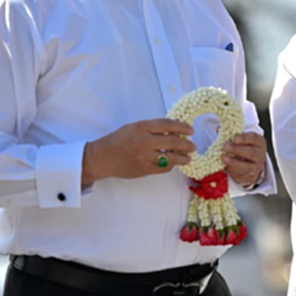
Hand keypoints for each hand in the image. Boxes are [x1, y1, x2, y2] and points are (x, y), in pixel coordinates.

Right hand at [81, 119, 195, 183]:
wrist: (102, 158)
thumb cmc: (119, 140)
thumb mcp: (134, 127)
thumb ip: (153, 128)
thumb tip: (174, 130)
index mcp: (141, 128)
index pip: (167, 125)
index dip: (182, 127)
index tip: (190, 130)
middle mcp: (144, 142)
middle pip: (172, 142)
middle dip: (186, 145)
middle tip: (193, 146)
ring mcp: (144, 157)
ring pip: (170, 159)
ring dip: (182, 158)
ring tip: (188, 157)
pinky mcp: (144, 170)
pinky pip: (163, 168)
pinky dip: (170, 165)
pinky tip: (173, 163)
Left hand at [222, 133, 266, 188]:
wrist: (251, 166)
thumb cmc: (244, 149)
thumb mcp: (241, 141)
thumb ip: (231, 134)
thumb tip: (218, 129)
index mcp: (259, 142)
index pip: (254, 138)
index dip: (245, 138)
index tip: (234, 138)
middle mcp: (260, 154)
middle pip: (252, 152)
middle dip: (237, 149)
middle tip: (225, 146)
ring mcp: (256, 167)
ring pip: (247, 166)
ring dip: (234, 162)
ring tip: (223, 158)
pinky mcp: (250, 176)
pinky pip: (241, 174)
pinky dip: (232, 170)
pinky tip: (225, 166)